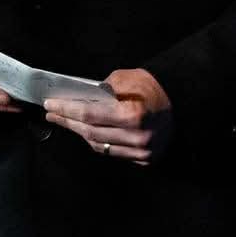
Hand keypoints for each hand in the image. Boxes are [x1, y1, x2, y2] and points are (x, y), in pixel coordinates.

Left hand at [44, 68, 173, 165]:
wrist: (185, 106)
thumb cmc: (156, 88)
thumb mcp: (131, 78)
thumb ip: (106, 88)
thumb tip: (84, 96)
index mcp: (133, 115)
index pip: (89, 114)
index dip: (67, 110)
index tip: (50, 105)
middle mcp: (136, 138)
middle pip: (91, 133)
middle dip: (68, 122)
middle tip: (52, 113)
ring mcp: (141, 152)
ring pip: (100, 146)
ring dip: (80, 133)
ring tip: (67, 121)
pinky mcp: (144, 159)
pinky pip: (113, 153)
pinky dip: (98, 142)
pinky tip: (87, 132)